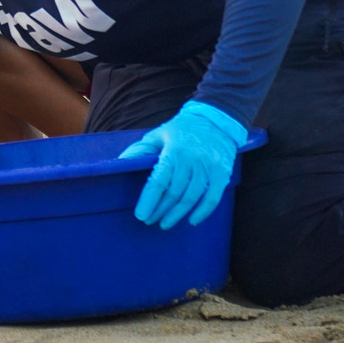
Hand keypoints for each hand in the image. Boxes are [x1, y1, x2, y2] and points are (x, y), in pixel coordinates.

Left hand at [118, 101, 246, 229]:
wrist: (216, 119)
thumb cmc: (182, 129)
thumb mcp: (158, 134)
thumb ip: (141, 150)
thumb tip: (121, 162)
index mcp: (173, 151)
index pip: (158, 181)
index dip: (149, 200)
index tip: (140, 214)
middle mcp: (191, 161)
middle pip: (174, 193)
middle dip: (160, 210)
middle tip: (149, 221)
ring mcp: (208, 168)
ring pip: (191, 198)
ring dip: (177, 214)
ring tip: (165, 223)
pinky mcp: (222, 173)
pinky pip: (213, 197)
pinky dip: (203, 212)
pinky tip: (192, 220)